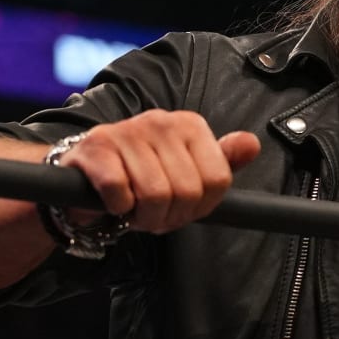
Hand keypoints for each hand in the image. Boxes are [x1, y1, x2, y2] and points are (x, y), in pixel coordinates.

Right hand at [57, 111, 260, 233]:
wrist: (86, 176)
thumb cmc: (143, 177)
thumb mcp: (190, 170)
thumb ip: (223, 162)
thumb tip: (251, 144)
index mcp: (190, 126)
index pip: (218, 180)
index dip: (201, 206)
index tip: (184, 209)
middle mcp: (161, 122)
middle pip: (187, 191)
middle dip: (171, 216)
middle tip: (155, 215)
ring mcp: (126, 131)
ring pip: (155, 194)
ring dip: (144, 216)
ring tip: (135, 211)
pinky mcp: (96, 147)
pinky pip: (120, 190)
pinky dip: (118, 208)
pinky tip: (115, 202)